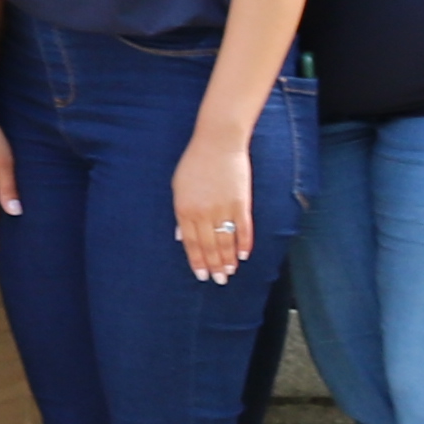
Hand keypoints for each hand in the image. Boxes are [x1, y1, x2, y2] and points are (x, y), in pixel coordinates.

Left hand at [170, 126, 260, 285]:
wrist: (218, 142)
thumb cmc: (195, 162)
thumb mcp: (179, 186)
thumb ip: (180, 214)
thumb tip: (181, 237)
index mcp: (185, 209)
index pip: (191, 243)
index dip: (197, 261)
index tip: (201, 275)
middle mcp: (203, 213)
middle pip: (209, 246)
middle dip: (214, 266)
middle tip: (219, 281)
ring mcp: (223, 209)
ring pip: (226, 242)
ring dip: (228, 260)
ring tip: (230, 272)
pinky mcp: (241, 204)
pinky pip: (244, 230)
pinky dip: (244, 244)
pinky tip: (244, 256)